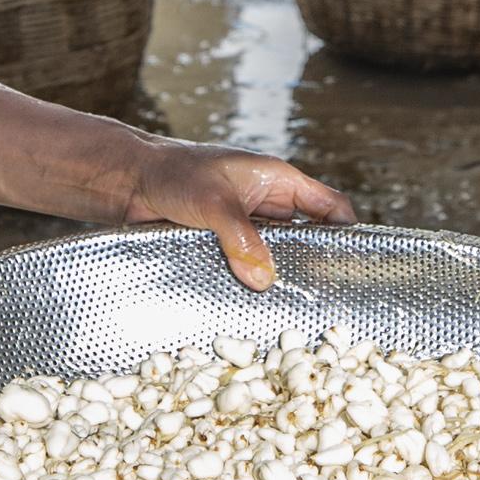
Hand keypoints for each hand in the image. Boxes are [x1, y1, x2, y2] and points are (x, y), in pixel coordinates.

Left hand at [125, 141, 355, 289]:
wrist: (126, 180)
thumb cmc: (171, 173)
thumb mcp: (212, 202)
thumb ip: (240, 239)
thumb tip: (263, 280)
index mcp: (277, 180)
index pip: (329, 206)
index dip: (346, 232)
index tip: (353, 264)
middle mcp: (266, 203)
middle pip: (306, 236)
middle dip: (313, 263)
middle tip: (321, 296)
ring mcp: (245, 225)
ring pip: (275, 255)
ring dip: (277, 275)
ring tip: (289, 306)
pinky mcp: (223, 244)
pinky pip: (247, 265)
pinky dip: (250, 281)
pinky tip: (253, 303)